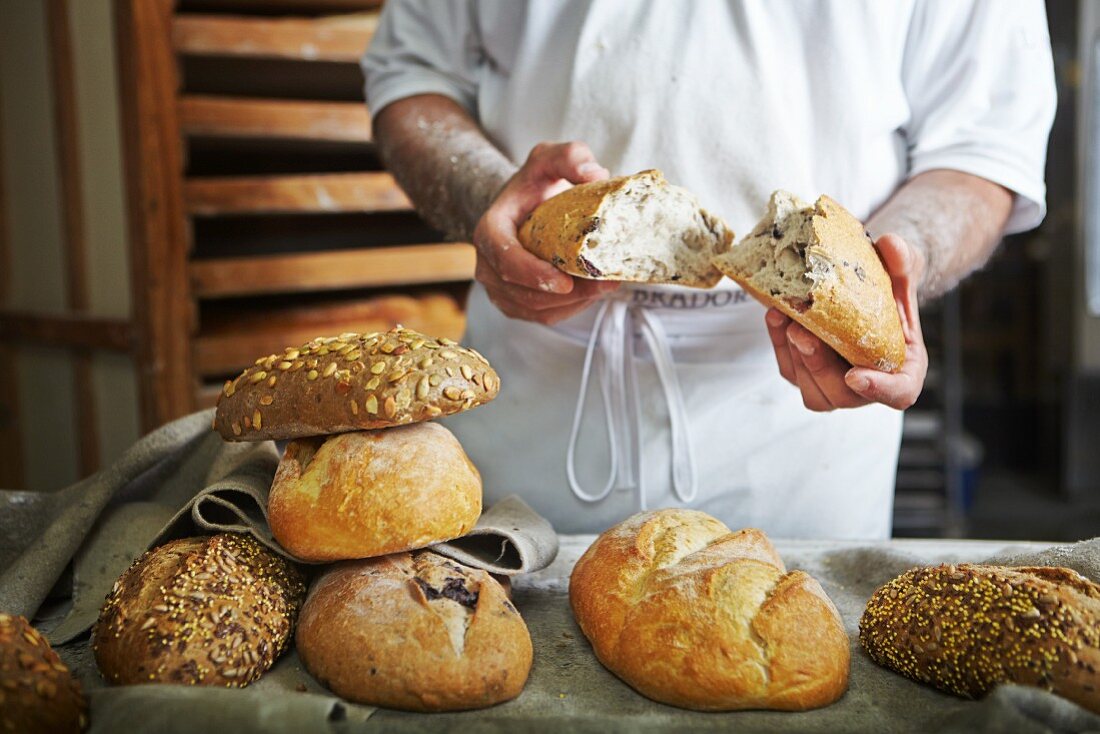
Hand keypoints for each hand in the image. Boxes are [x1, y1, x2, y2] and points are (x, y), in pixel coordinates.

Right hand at [472, 141, 619, 323]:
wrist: (524, 205)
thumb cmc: (536, 183)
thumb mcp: (551, 157)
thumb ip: (570, 157)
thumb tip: (595, 175)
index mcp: (490, 230)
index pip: (504, 259)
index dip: (533, 274)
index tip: (565, 283)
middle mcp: (487, 264)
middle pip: (522, 292)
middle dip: (565, 295)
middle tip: (604, 285)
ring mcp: (499, 288)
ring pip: (534, 309)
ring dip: (572, 305)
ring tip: (605, 288)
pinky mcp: (515, 303)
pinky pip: (542, 316)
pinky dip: (570, 310)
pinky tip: (593, 295)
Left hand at [764, 233, 928, 410]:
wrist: (869, 289)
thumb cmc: (892, 289)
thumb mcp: (904, 271)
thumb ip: (903, 262)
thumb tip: (891, 244)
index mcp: (904, 368)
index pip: (898, 393)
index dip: (878, 390)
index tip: (855, 376)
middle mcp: (869, 383)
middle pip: (843, 395)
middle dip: (819, 366)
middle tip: (804, 334)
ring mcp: (835, 383)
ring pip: (811, 391)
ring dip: (796, 358)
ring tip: (789, 320)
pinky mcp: (807, 373)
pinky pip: (789, 370)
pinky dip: (779, 345)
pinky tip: (777, 315)